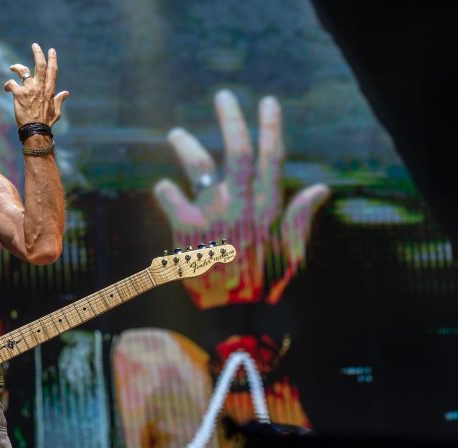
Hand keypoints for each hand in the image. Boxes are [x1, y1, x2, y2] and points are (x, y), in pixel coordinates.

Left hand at [4, 43, 69, 127]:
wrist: (36, 131)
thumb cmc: (46, 123)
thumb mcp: (56, 111)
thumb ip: (59, 100)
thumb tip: (66, 93)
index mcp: (50, 90)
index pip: (52, 70)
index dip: (52, 59)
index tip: (51, 50)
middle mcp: (40, 87)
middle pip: (40, 65)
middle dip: (38, 53)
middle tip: (35, 45)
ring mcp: (29, 89)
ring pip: (23, 71)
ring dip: (17, 67)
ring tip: (12, 67)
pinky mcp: (19, 94)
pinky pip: (11, 84)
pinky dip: (8, 85)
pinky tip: (6, 88)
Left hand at [153, 90, 329, 307]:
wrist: (238, 314)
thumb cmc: (266, 283)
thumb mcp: (292, 251)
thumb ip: (300, 216)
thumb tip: (321, 187)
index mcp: (269, 207)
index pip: (272, 157)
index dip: (270, 127)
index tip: (267, 103)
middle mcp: (243, 206)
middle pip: (238, 152)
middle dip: (231, 120)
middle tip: (223, 97)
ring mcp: (215, 216)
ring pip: (201, 168)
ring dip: (188, 146)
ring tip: (177, 134)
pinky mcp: (188, 232)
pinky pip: (172, 200)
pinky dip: (165, 191)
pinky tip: (161, 187)